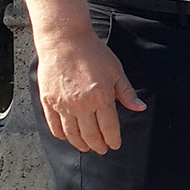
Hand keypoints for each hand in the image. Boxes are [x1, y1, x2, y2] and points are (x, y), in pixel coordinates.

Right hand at [37, 29, 146, 153]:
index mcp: (101, 97)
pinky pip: (54, 125)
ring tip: (86, 147)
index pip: (109, 128)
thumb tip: (140, 108)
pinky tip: (68, 137)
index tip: (115, 145)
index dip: (113, 140)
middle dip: (98, 145)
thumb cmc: (92, 52)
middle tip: (101, 150)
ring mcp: (63, 104)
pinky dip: (62, 135)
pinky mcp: (49, 101)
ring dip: (81, 144)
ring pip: (72, 134)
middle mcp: (81, 104)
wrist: (64, 40)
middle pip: (91, 135)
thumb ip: (126, 92)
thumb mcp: (115, 70)